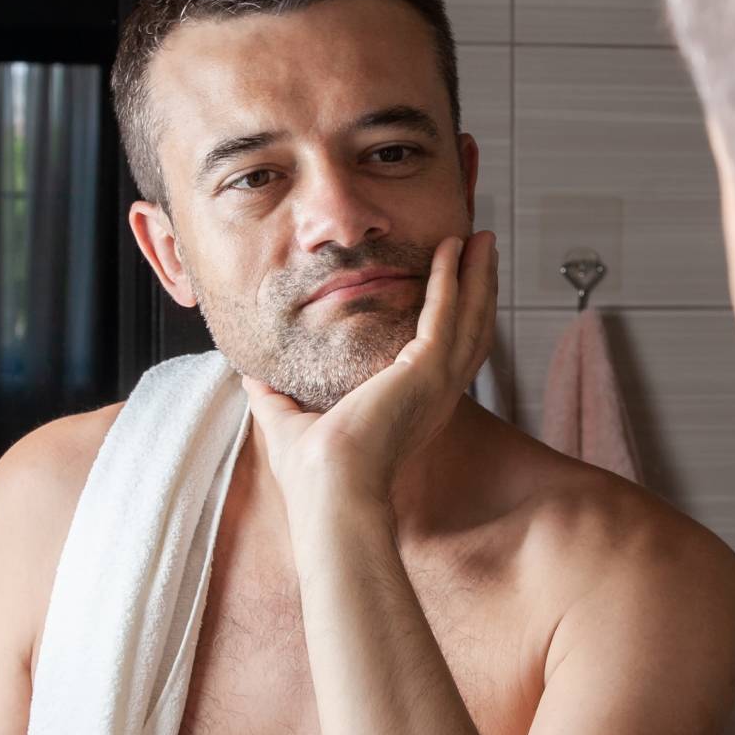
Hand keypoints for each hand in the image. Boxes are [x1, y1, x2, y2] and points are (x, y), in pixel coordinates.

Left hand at [242, 232, 496, 515]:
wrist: (329, 495)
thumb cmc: (313, 479)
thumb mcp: (290, 423)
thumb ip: (275, 397)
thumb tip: (252, 377)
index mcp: (413, 410)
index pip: (445, 354)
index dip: (455, 317)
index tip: (454, 284)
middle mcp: (436, 397)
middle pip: (471, 330)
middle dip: (478, 287)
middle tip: (482, 248)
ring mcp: (438, 384)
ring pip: (471, 317)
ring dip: (477, 275)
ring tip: (482, 239)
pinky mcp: (428, 371)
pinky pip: (447, 314)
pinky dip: (451, 279)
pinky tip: (452, 251)